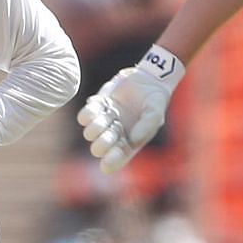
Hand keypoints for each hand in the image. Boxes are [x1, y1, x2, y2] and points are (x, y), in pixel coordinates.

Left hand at [77, 45, 183, 172]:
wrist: (148, 77)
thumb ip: (147, 126)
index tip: (106, 165)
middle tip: (106, 137)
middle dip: (102, 144)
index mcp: (130, 142)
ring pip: (91, 132)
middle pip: (101, 147)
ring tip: (106, 117)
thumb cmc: (155, 99)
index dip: (111, 162)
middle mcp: (115, 134)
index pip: (118, 157)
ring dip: (95, 127)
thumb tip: (134, 140)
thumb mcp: (155, 112)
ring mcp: (105, 120)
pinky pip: (87, 114)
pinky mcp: (99, 106)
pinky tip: (96, 106)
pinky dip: (88, 113)